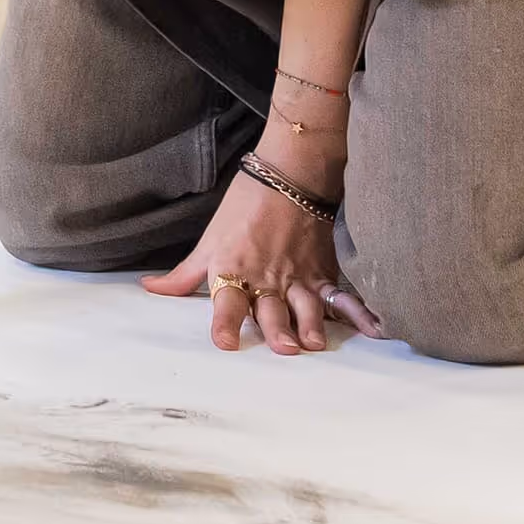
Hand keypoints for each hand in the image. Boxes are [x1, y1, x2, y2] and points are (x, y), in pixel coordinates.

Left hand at [143, 166, 352, 354]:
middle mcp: (266, 277)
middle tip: (285, 349)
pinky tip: (373, 330)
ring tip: (316, 344)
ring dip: (311, 325)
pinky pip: (340, 296)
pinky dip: (358, 314)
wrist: (289, 174)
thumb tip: (151, 290)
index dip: (225, 323)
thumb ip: (184, 275)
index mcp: (234, 270)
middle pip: (271, 309)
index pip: (226, 301)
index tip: (224, 343)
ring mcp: (298, 276)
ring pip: (305, 306)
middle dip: (278, 329)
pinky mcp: (323, 271)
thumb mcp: (209, 241)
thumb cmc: (244, 206)